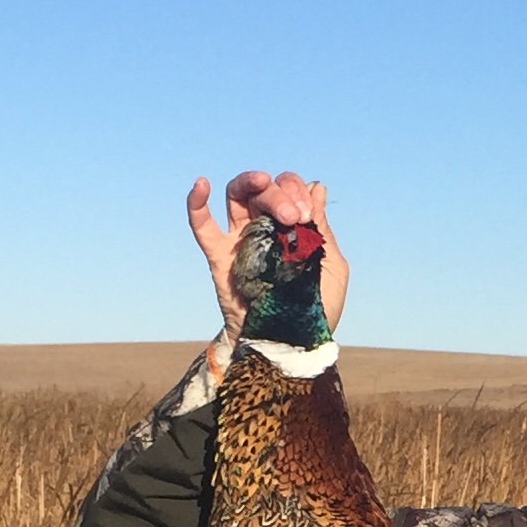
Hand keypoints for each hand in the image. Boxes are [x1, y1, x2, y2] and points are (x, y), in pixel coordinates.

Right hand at [186, 170, 350, 336]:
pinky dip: (196, 202)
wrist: (290, 344)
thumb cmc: (314, 308)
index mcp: (293, 226)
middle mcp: (265, 226)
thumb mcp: (330, 266)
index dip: (297, 192)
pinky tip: (201, 184)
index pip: (290, 189)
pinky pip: (201, 225)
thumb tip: (317, 187)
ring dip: (248, 183)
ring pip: (237, 195)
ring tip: (260, 182)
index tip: (306, 215)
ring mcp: (240, 239)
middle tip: (292, 216)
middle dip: (280, 192)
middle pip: (264, 189)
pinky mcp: (219, 257)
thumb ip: (321, 229)